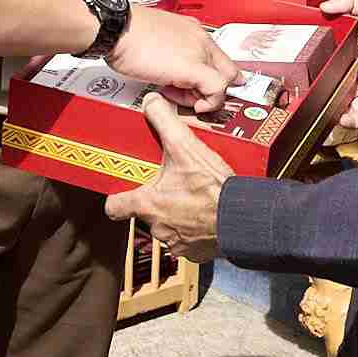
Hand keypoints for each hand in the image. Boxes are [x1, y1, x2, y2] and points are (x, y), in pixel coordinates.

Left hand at [103, 93, 232, 260]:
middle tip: (174, 185)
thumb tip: (151, 101)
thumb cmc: (212, 187)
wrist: (242, 217)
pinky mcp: (195, 254)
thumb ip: (164, 121)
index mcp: (148, 204)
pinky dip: (195, 231)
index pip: (114, 208)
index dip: (118, 199)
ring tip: (194, 199)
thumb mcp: (185, 146)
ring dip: (178, 216)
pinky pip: (189, 243)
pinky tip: (207, 216)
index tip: (124, 192)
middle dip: (158, 201)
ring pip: (168, 228)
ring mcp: (176, 244)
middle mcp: (157, 228)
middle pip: (146, 214)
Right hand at [107, 7, 238, 112]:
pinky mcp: (194, 66)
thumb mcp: (154, 38)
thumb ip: (168, 52)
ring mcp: (199, 51)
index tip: (201, 89)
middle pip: (227, 69)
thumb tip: (167, 68)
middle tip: (193, 97)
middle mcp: (200, 38)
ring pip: (224, 81)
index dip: (213, 77)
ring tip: (176, 94)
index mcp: (191, 30)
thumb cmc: (124, 32)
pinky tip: (189, 103)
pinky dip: (208, 102)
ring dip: (203, 96)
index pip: (217, 57)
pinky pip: (217, 89)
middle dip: (213, 88)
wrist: (116, 27)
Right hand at [319, 0, 357, 130]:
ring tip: (327, 110)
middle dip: (330, 95)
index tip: (312, 75)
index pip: (340, 68)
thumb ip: (352, 3)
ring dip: (340, 110)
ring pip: (354, 107)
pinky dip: (356, 120)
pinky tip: (344, 117)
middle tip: (315, 96)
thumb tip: (324, 6)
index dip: (327, 73)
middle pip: (344, 90)